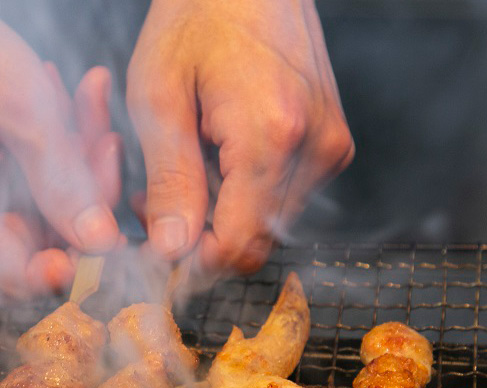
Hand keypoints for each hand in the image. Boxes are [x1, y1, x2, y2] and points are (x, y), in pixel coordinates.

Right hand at [0, 0, 121, 298]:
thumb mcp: (23, 105)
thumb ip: (64, 183)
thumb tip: (100, 243)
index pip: (19, 278)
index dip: (73, 263)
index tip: (109, 229)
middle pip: (26, 245)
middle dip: (76, 197)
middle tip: (100, 137)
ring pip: (20, 220)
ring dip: (59, 174)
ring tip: (74, 111)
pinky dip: (31, 168)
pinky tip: (46, 121)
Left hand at [127, 0, 353, 273]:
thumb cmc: (197, 17)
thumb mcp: (159, 96)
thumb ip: (170, 180)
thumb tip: (172, 250)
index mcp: (272, 136)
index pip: (239, 246)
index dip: (192, 263)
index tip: (153, 251)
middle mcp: (315, 148)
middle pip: (257, 242)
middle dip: (201, 240)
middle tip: (152, 204)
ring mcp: (331, 146)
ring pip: (270, 224)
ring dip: (221, 217)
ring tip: (180, 171)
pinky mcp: (333, 142)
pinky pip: (285, 196)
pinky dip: (245, 194)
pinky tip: (214, 159)